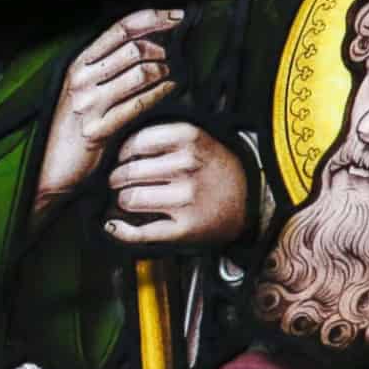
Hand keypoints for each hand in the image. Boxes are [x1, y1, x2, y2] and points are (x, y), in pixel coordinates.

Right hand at [35, 8, 183, 211]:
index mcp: (78, 64)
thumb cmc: (74, 127)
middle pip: (132, 48)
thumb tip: (148, 42)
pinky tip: (169, 90)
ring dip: (162, 72)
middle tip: (171, 57)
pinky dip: (159, 94)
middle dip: (160, 49)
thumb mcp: (84, 90)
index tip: (176, 16)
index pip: (120, 28)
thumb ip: (108, 66)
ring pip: (138, 73)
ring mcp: (88, 104)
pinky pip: (138, 104)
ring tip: (168, 75)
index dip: (152, 18)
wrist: (51, 168)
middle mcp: (81, 79)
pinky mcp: (97, 129)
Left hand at [105, 122, 251, 246]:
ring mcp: (186, 199)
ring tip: (127, 200)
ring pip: (129, 199)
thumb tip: (115, 149)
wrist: (254, 199)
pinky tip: (114, 225)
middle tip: (117, 182)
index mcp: (189, 138)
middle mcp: (188, 166)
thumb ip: (160, 137)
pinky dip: (121, 230)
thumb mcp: (196, 139)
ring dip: (121, 202)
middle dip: (116, 179)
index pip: (134, 143)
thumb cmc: (217, 168)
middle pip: (128, 172)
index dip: (122, 153)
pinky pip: (141, 231)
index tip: (122, 159)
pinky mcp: (185, 228)